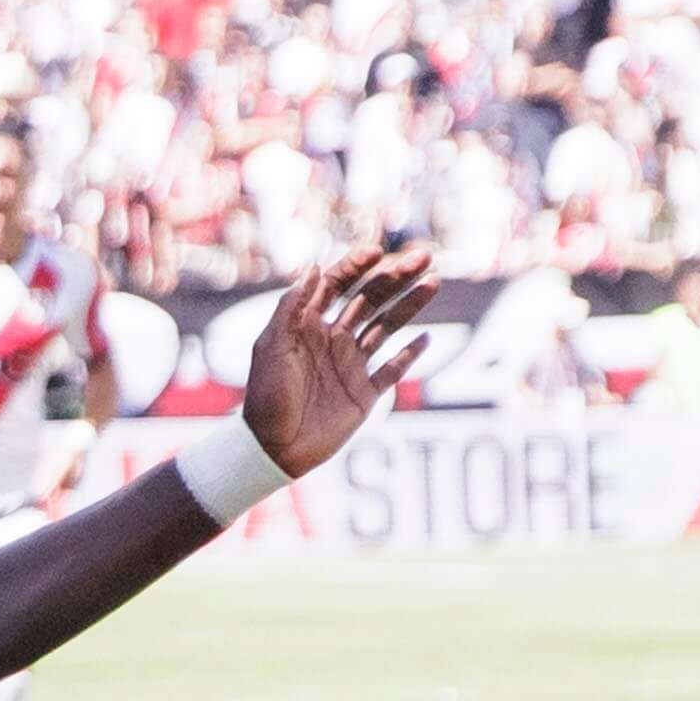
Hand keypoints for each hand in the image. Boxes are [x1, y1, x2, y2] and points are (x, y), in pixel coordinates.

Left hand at [245, 246, 434, 477]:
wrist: (273, 448)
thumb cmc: (265, 397)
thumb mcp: (272, 346)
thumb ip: (291, 307)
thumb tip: (314, 266)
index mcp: (307, 326)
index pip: (336, 285)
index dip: (356, 266)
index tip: (378, 251)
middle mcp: (332, 340)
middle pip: (370, 299)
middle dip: (395, 277)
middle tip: (423, 257)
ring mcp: (351, 365)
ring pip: (387, 327)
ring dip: (410, 304)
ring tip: (434, 282)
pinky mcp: (365, 393)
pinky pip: (393, 369)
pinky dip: (410, 354)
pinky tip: (425, 338)